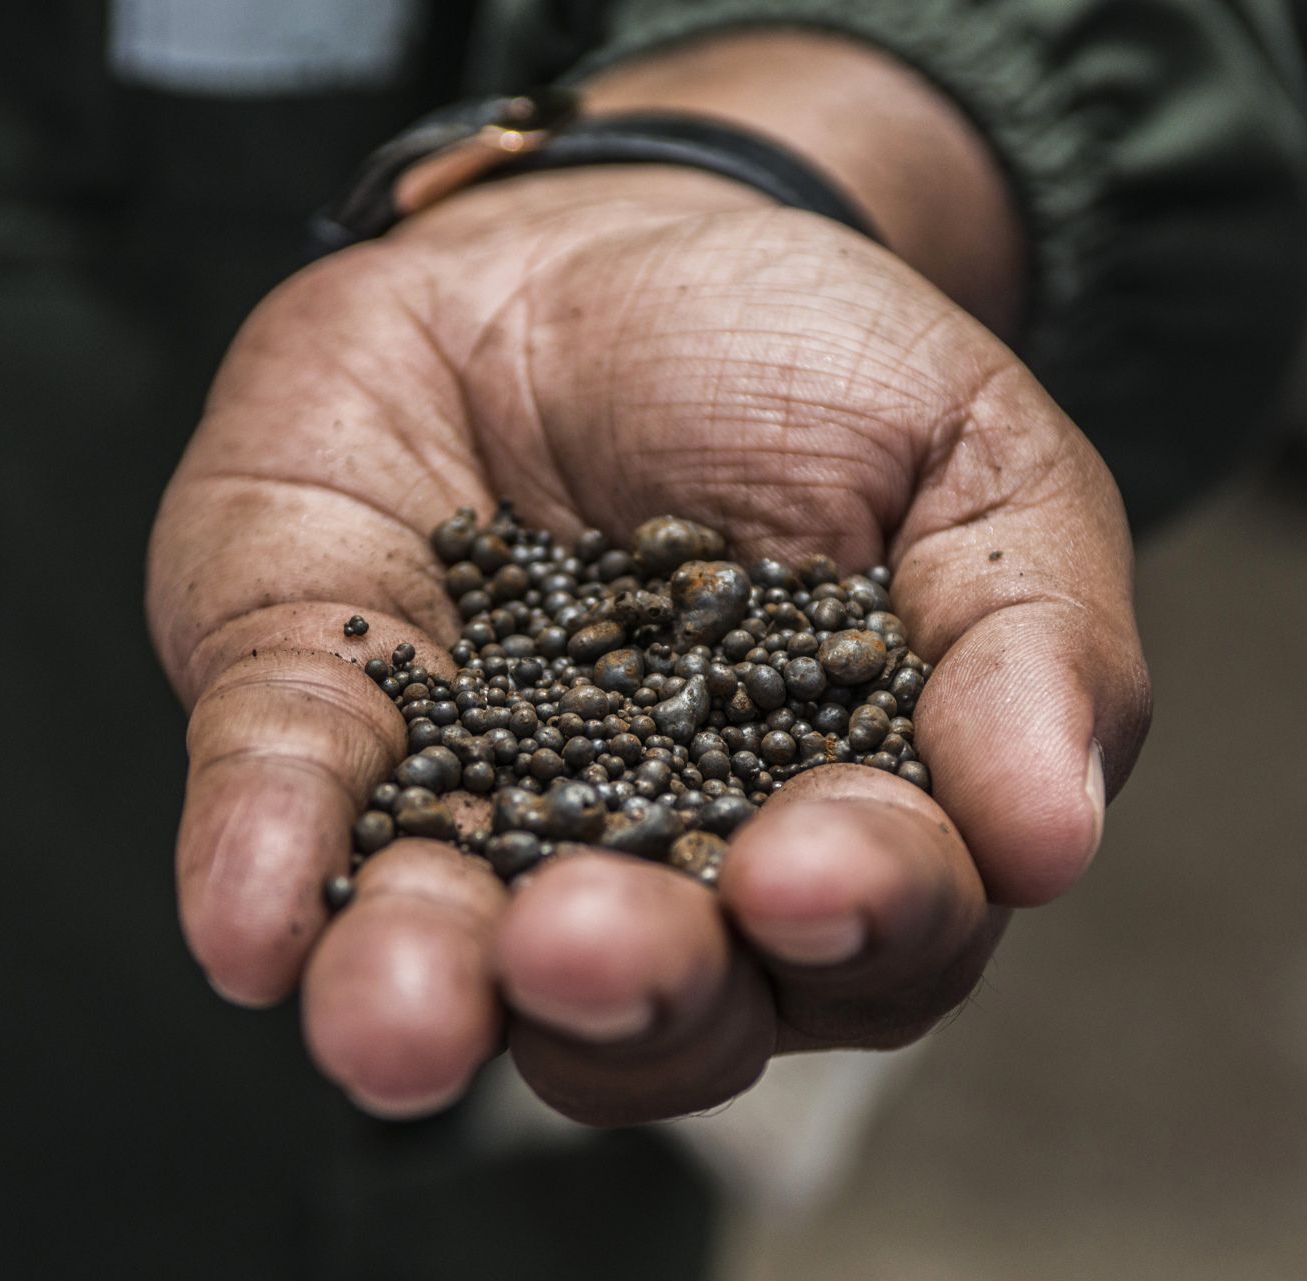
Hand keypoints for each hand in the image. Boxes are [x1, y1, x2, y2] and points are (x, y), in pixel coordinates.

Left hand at [145, 35, 1149, 1127]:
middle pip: (662, 1009)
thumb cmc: (808, 368)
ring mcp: (473, 807)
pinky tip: (252, 924)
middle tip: (593, 946)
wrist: (595, 242)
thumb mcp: (976, 457)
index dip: (857, 918)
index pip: (873, 933)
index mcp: (838, 825)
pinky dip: (265, 867)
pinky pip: (286, 808)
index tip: (814, 867)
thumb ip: (1030, 634)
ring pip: (456, 962)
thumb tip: (1053, 835)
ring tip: (402, 1011)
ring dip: (431, 995)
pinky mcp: (313, 717)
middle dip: (632, 993)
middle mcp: (655, 867)